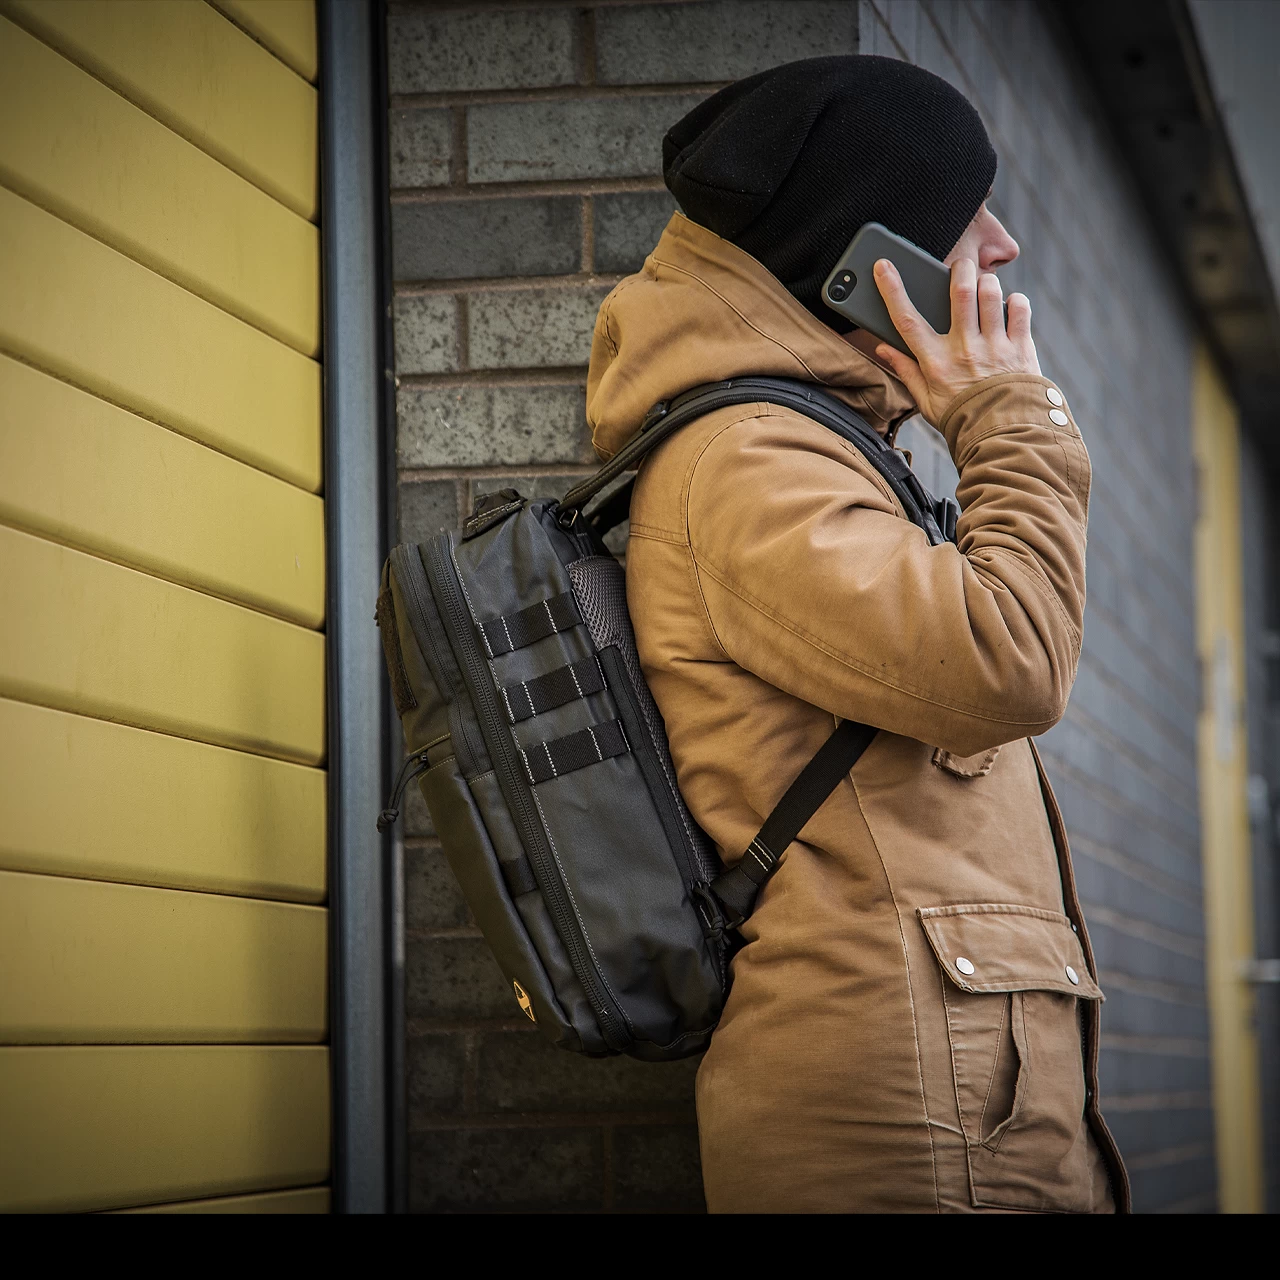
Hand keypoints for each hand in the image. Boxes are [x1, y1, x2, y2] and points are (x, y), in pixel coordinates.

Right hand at [872, 257, 1039, 427]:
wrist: (1003, 436)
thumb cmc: (961, 418)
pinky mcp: (1020, 347)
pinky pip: (1020, 308)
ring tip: (984, 286)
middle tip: (960, 266)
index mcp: (935, 363)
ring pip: (990, 294)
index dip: (892, 290)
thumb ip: (905, 371)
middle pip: (959, 292)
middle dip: (959, 269)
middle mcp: (964, 350)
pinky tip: (1008, 307)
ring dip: (986, 282)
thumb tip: (882, 348)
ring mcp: (994, 346)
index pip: (907, 320)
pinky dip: (1015, 301)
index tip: (883, 266)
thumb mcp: (925, 401)